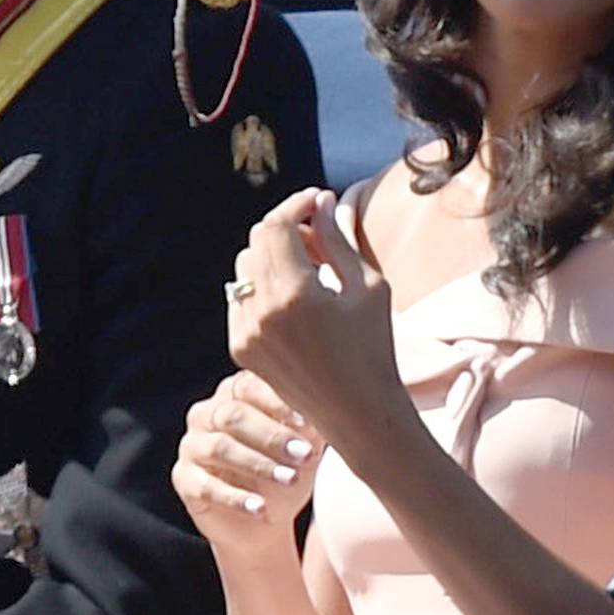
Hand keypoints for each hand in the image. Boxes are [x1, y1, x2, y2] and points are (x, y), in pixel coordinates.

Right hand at [172, 369, 322, 559]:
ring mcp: (191, 445)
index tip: (306, 421)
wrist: (266, 518)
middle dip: (271, 435)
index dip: (277, 402)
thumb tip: (324, 406)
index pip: (249, 386)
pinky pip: (205, 486)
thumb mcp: (306, 445)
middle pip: (232, 416)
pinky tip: (260, 508)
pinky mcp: (184, 479)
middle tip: (303, 454)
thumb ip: (312, 423)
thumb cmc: (289, 469)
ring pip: (219, 448)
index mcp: (235, 393)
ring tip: (289, 480)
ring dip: (258, 464)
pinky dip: (235, 498)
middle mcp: (207, 413)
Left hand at [222, 188, 405, 464]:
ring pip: (245, 267)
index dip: (295, 205)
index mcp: (296, 293)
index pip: (277, 225)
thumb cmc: (373, 348)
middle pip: (257, 241)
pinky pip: (240, 298)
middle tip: (318, 239)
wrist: (357, 412)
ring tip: (309, 273)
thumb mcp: (367, 287)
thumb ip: (338, 239)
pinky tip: (293, 303)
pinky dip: (262, 287)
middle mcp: (262, 311)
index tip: (316, 201)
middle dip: (286, 229)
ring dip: (272, 257)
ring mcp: (246, 331)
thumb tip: (321, 201)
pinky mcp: (240, 347)